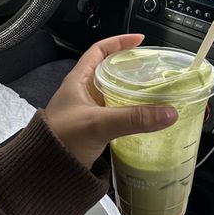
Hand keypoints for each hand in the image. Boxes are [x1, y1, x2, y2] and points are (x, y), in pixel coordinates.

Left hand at [45, 34, 176, 167]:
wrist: (44, 173)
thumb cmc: (62, 140)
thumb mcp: (99, 124)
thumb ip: (134, 118)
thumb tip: (169, 112)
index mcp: (78, 81)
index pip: (99, 50)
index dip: (119, 42)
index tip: (140, 41)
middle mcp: (83, 93)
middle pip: (110, 71)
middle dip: (131, 67)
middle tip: (154, 68)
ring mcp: (88, 111)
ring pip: (114, 93)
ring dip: (132, 91)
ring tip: (154, 91)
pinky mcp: (93, 129)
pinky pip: (116, 113)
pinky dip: (130, 112)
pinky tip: (144, 118)